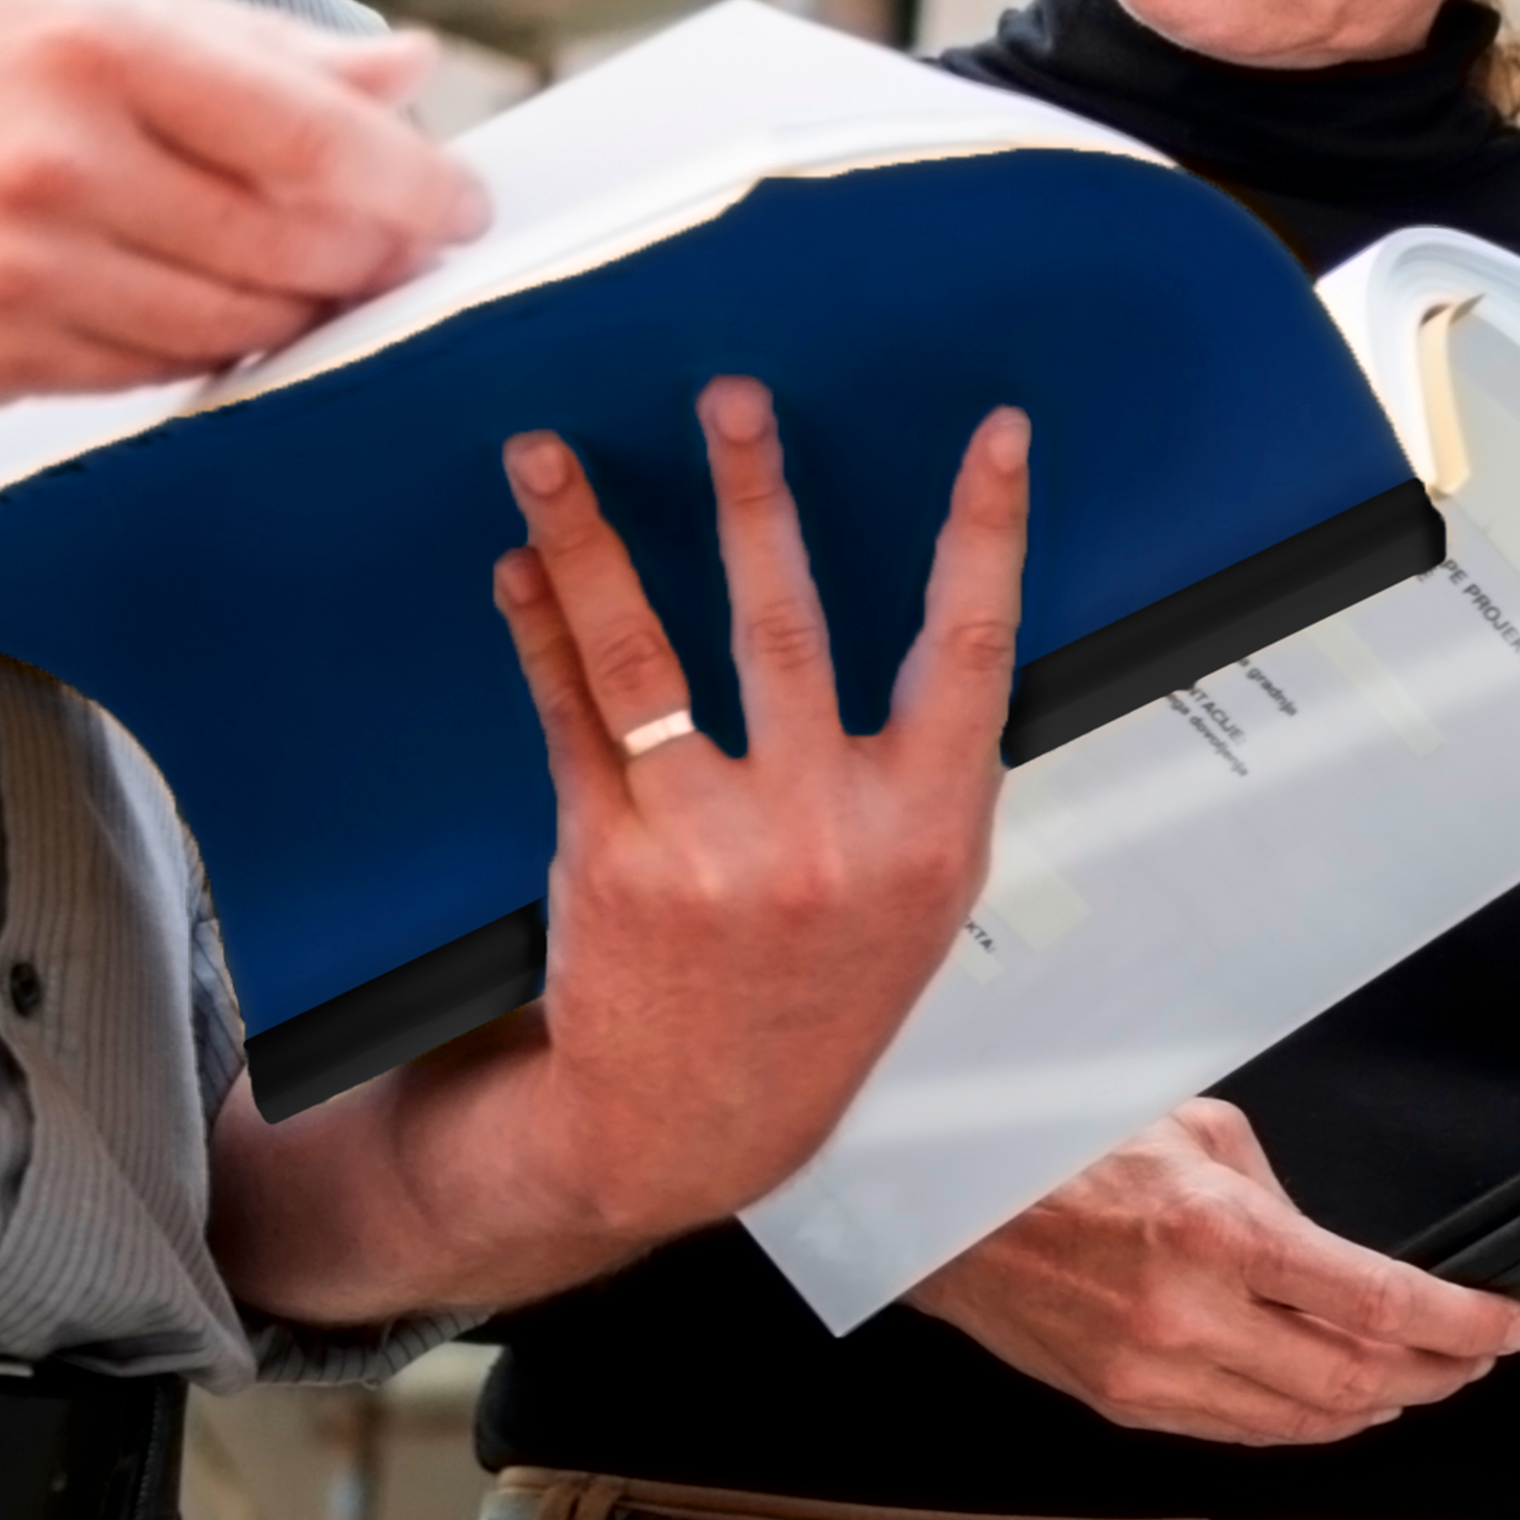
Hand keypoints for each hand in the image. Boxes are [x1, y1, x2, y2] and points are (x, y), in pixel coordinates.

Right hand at [0, 0, 484, 395]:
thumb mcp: (62, 1)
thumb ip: (242, 44)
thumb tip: (404, 71)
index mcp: (88, 43)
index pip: (309, 134)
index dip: (413, 185)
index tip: (462, 205)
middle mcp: (58, 159)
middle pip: (290, 244)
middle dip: (378, 259)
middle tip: (416, 256)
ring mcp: (21, 272)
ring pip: (234, 326)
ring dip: (307, 317)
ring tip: (329, 285)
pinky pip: (154, 376)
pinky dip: (212, 355)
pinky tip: (226, 318)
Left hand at [486, 378, 1032, 1254]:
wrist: (693, 1123)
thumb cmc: (817, 991)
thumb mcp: (917, 895)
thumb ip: (929, 767)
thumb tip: (950, 614)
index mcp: (926, 830)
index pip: (972, 651)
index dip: (991, 535)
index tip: (998, 434)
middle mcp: (823, 833)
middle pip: (786, 626)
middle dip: (753, 497)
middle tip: (731, 396)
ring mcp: (709, 845)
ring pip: (645, 658)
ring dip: (591, 541)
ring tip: (546, 454)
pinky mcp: (608, 858)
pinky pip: (570, 717)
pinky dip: (541, 632)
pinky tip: (522, 569)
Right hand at [907, 1101, 1519, 1443]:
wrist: (942, 1202)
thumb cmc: (1055, 1144)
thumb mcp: (1186, 1128)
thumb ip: (1271, 1195)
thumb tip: (1329, 1256)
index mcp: (1215, 1230)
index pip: (1378, 1301)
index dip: (1462, 1324)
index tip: (1509, 1326)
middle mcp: (1190, 1314)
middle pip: (1357, 1378)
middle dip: (1438, 1374)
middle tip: (1475, 1358)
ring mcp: (1154, 1372)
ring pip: (1306, 1420)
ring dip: (1377, 1406)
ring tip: (1418, 1382)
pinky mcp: (1124, 1404)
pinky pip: (1241, 1432)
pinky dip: (1304, 1423)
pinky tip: (1334, 1403)